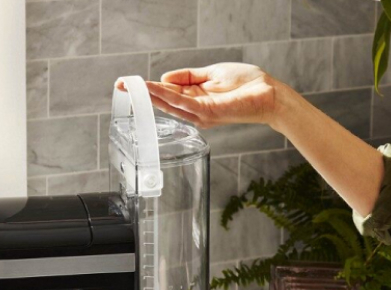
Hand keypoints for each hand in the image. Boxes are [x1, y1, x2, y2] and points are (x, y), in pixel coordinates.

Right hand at [118, 63, 279, 128]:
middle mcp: (194, 110)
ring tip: (132, 87)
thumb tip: (164, 78)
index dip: (149, 89)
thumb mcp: (211, 74)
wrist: (268, 95)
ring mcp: (200, 113)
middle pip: (163, 102)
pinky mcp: (207, 111)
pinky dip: (166, 95)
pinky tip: (153, 87)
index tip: (130, 83)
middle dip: (142, 94)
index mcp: (195, 100)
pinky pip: (181, 102)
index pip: (167, 95)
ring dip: (149, 94)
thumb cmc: (246, 85)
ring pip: (168, 103)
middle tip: (121, 86)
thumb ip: (188, 77)